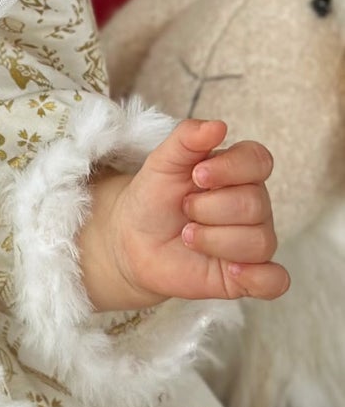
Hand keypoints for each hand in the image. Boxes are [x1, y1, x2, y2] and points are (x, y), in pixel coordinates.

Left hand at [82, 118, 288, 312]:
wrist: (132, 241)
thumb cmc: (153, 198)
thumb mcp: (161, 163)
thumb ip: (186, 139)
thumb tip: (218, 126)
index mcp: (238, 173)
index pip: (259, 161)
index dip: (230, 168)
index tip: (197, 175)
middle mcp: (253, 206)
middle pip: (254, 205)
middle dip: (208, 209)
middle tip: (183, 211)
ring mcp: (252, 241)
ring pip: (259, 242)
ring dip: (214, 240)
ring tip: (187, 237)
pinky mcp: (248, 276)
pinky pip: (275, 281)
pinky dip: (258, 277)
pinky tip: (231, 271)